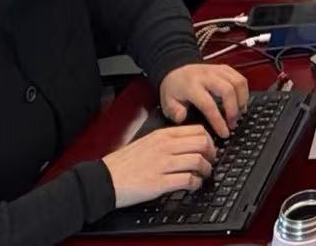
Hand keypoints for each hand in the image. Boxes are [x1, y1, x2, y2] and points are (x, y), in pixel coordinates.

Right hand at [102, 126, 216, 207]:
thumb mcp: (147, 142)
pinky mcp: (159, 183)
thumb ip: (167, 141)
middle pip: (202, 143)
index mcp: (162, 135)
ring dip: (205, 170)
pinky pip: (187, 180)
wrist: (104, 179)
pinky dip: (195, 183)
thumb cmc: (123, 163)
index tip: (210, 148)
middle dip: (212, 154)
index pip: (198, 130)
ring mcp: (163, 164)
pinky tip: (193, 185)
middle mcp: (165, 147)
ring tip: (203, 175)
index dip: (209, 140)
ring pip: (198, 161)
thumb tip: (189, 144)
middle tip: (210, 162)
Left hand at [159, 63, 248, 137]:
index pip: (208, 104)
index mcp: (191, 85)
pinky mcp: (225, 68)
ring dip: (242, 100)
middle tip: (233, 124)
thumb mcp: (166, 102)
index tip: (224, 132)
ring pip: (238, 82)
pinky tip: (241, 102)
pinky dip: (244, 91)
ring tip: (239, 114)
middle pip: (228, 90)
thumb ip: (174, 111)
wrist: (175, 69)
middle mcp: (206, 75)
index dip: (218, 120)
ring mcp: (217, 70)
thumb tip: (182, 118)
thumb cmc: (173, 88)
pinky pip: (240, 77)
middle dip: (234, 110)